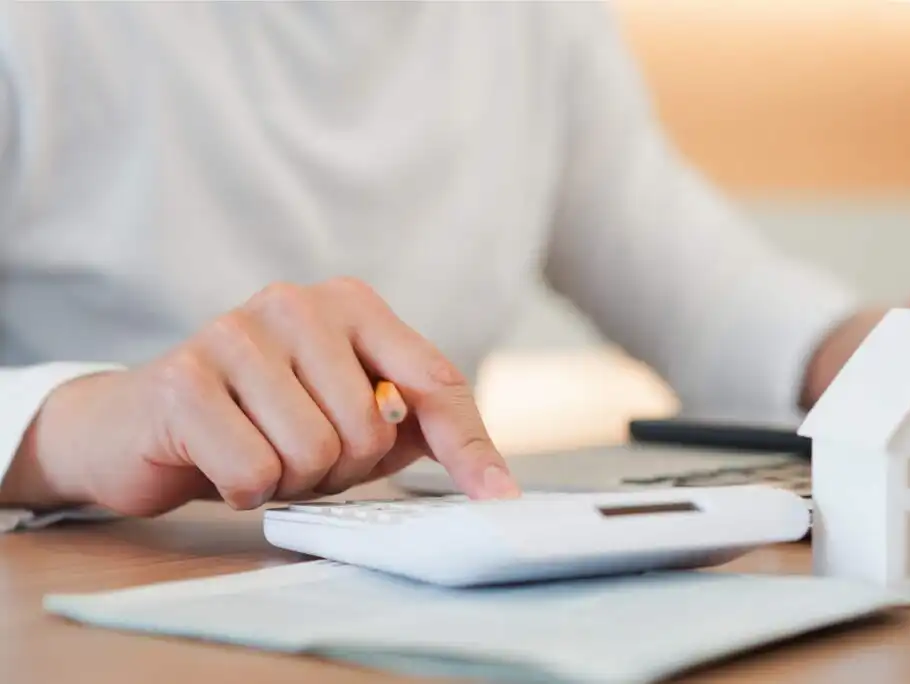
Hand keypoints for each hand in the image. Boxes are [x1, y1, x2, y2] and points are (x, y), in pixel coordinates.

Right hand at [0, 279, 519, 514]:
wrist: (141, 425)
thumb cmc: (262, 421)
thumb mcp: (349, 419)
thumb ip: (416, 430)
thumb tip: (493, 483)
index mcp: (350, 305)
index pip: (433, 380)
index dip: (468, 446)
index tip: (499, 497)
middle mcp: (297, 303)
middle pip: (373, 429)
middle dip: (342, 466)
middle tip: (297, 451)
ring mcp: (236, 332)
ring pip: (315, 453)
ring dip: (290, 479)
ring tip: (259, 449)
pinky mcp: (185, 378)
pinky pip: (255, 472)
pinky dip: (244, 490)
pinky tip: (219, 460)